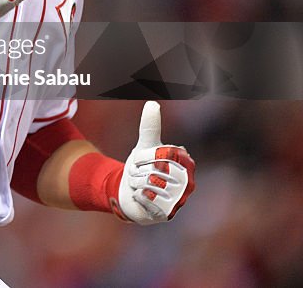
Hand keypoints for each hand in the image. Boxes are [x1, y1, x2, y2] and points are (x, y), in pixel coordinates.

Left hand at [116, 101, 196, 223]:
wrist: (129, 191)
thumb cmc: (142, 166)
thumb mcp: (145, 145)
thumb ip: (149, 126)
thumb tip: (153, 103)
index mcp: (186, 165)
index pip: (163, 155)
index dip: (146, 156)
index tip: (145, 160)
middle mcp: (188, 184)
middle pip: (155, 171)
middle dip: (138, 171)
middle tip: (140, 175)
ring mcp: (179, 201)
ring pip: (149, 185)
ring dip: (136, 184)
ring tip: (140, 186)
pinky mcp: (166, 215)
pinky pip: (147, 201)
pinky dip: (137, 197)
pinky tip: (139, 197)